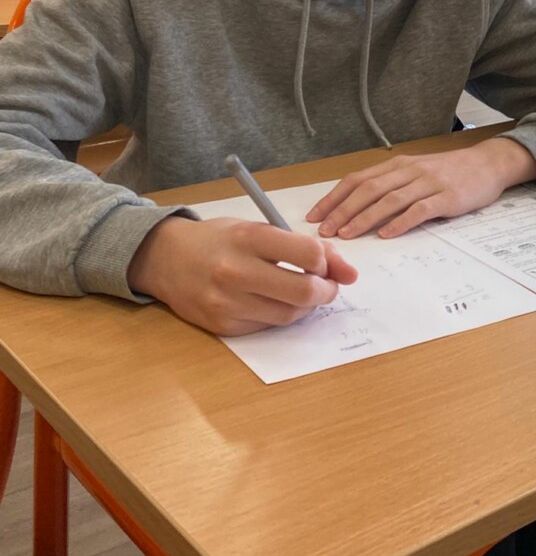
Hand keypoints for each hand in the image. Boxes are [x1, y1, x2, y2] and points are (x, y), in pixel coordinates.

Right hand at [127, 215, 358, 335]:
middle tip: (327, 287)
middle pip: (303, 291)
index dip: (327, 262)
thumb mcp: (258, 229)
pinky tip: (275, 303)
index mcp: (248, 237)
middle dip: (326, 291)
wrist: (166, 259)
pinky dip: (280, 316)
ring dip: (306, 307)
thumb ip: (302, 247)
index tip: (324, 263)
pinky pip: (267, 326)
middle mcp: (236, 270)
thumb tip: (349, 273)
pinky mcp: (222, 325)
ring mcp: (227, 302)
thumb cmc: (220, 239)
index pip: (308, 254)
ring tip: (303, 294)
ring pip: (289, 315)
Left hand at [307, 137, 535, 239]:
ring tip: (347, 235)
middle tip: (325, 231)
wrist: (488, 163)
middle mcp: (409, 171)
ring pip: (389, 200)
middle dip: (343, 210)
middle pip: (368, 189)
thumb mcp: (416, 171)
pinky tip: (387, 234)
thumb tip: (355, 206)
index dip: (334, 198)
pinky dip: (401, 222)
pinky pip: (419, 210)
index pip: (357, 179)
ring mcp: (428, 183)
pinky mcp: (446, 197)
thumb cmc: (449, 172)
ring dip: (365, 218)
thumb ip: (391, 184)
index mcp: (397, 164)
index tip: (314, 216)